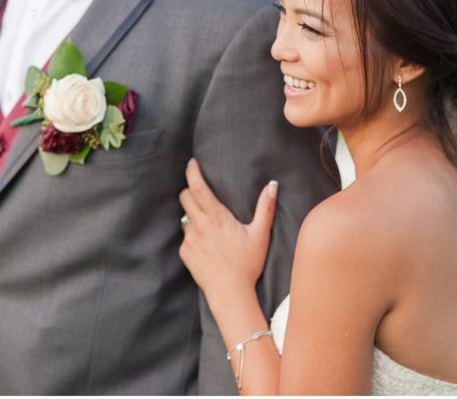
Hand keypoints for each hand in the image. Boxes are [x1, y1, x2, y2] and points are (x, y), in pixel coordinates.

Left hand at [178, 158, 277, 306]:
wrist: (230, 293)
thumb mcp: (260, 235)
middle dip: (191, 191)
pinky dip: (193, 235)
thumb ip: (265, 208)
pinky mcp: (184, 252)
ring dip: (193, 216)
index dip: (192, 172)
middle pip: (185, 197)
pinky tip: (207, 246)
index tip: (191, 162)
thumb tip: (272, 186)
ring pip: (185, 217)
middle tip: (202, 195)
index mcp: (216, 218)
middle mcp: (199, 226)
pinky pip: (185, 237)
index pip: (197, 187)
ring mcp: (189, 239)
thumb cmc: (247, 264)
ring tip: (209, 226)